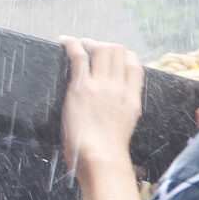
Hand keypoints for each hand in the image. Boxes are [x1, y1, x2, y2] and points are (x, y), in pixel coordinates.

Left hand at [60, 38, 143, 174]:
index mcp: (131, 98)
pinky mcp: (82, 87)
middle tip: (91, 48)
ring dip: (89, 42)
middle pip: (117, 51)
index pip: (134, 64)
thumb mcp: (125, 128)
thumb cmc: (109, 153)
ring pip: (101, 49)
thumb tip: (115, 113)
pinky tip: (65, 41)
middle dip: (104, 45)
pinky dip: (71, 44)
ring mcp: (101, 85)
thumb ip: (122, 113)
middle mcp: (119, 87)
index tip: (114, 55)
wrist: (102, 158)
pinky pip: (79, 56)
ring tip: (79, 44)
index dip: (124, 54)